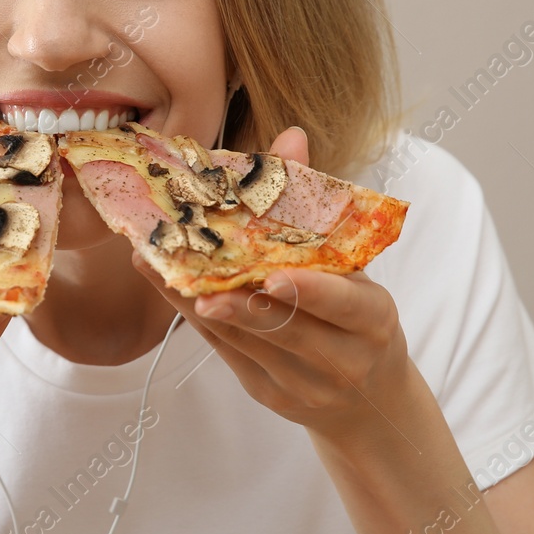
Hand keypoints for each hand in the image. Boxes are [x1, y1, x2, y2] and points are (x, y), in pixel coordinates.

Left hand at [133, 127, 415, 438]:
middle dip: (237, 301)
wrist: (368, 399)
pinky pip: (226, 352)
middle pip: (284, 328)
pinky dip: (196, 317)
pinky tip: (168, 285)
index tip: (271, 276)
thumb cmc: (356, 316)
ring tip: (161, 267)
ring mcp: (302, 384)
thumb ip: (315, 206)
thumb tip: (291, 135)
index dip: (309, 292)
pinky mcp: (266, 392)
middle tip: (193, 271)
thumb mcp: (353, 268)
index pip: (344, 305)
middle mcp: (341, 359)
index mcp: (372, 320)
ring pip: (245, 340)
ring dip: (200, 302)